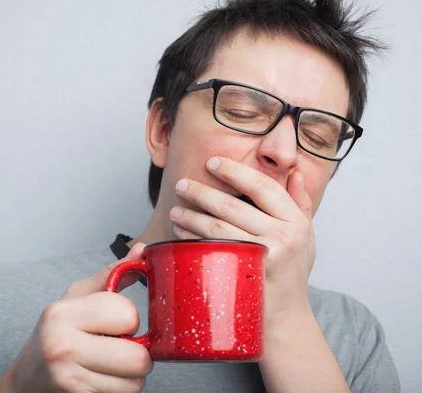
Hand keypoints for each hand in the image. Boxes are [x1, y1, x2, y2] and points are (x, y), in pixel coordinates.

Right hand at [0, 244, 152, 392]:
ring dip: (131, 375)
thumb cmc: (56, 331)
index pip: (127, 315)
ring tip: (111, 363)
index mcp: (62, 313)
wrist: (27, 377)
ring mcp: (68, 378)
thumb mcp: (77, 297)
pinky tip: (102, 377)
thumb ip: (112, 274)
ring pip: (135, 382)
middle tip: (120, 347)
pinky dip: (121, 388)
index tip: (115, 322)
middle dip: (138, 353)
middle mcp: (62, 346)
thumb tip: (142, 250)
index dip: (130, 319)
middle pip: (138, 357)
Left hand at [169, 156, 315, 319]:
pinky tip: (180, 231)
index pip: (262, 186)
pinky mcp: (245, 275)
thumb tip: (295, 171)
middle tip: (182, 184)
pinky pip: (210, 249)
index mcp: (296, 221)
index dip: (235, 171)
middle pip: (233, 205)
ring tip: (176, 209)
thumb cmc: (291, 273)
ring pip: (217, 228)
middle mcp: (284, 236)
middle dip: (201, 192)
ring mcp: (264, 257)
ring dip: (191, 215)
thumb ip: (300, 203)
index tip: (212, 163)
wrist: (286, 318)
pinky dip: (191, 237)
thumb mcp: (306, 236)